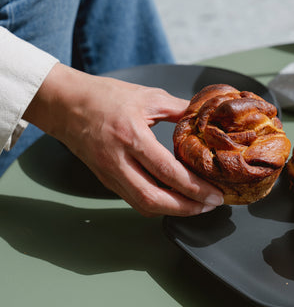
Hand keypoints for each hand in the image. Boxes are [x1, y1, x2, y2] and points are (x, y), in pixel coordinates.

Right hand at [23, 63, 223, 216]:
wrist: (66, 104)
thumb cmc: (104, 97)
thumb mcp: (147, 96)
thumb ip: (178, 109)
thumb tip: (202, 117)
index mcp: (132, 137)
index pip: (168, 172)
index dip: (195, 188)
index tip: (214, 194)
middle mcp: (118, 161)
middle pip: (155, 199)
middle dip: (187, 208)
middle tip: (209, 206)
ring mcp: (109, 173)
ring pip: (142, 205)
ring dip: (172, 210)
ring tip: (195, 205)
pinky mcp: (105, 179)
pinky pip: (132, 200)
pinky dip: (155, 204)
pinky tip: (171, 198)